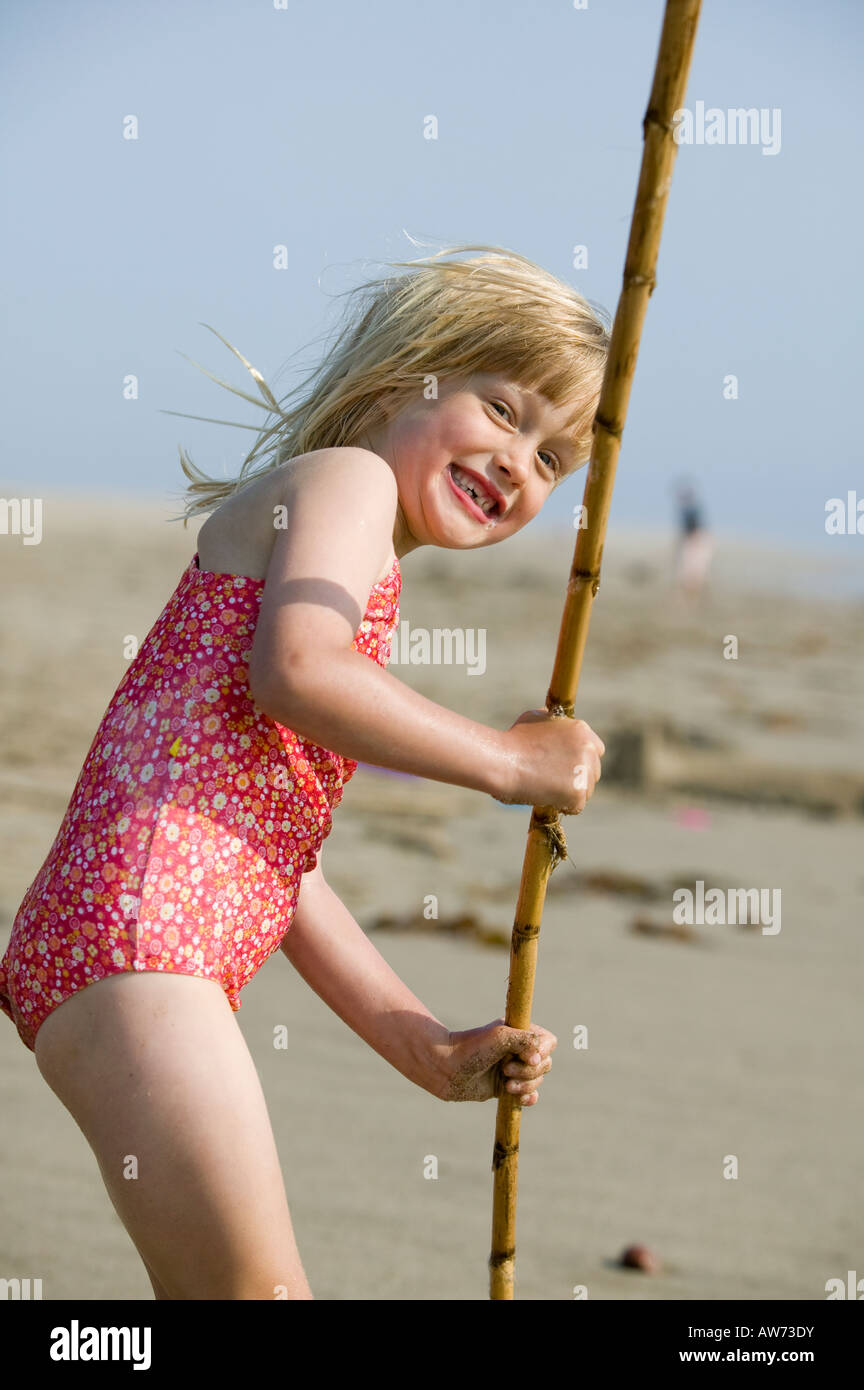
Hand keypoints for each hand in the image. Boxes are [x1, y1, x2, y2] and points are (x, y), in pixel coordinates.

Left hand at [439, 1018, 556, 1103]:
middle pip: (545, 1064)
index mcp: (519, 1033)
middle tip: (505, 1070)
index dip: (543, 1051)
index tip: (528, 1056)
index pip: (548, 1042)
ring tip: (506, 1086)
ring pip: (537, 1081)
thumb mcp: (500, 1036)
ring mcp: (513, 1069)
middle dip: (529, 1071)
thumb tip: (538, 1058)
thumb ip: (525, 1040)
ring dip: (526, 1085)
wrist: (446, 1068)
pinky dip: (528, 1098)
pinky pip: (529, 1095)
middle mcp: (518, 1051)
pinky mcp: (506, 1087)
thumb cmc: (471, 1047)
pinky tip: (521, 1099)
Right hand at [493, 710, 603, 812]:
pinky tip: (547, 798)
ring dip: (571, 792)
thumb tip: (555, 722)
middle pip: (594, 771)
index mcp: (581, 730)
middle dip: (578, 777)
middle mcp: (588, 748)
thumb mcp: (536, 718)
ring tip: (547, 789)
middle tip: (556, 782)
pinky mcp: (578, 792)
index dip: (582, 760)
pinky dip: (564, 806)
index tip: (569, 767)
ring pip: (587, 790)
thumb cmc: (513, 740)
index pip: (596, 749)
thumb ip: (554, 723)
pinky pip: (577, 806)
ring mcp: (584, 770)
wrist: (504, 762)